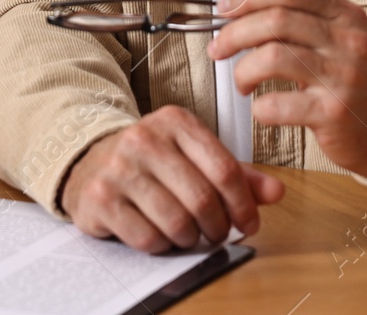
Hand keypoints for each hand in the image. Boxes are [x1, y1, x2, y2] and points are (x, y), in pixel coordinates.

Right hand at [60, 105, 284, 252]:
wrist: (90, 160)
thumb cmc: (151, 161)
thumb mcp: (193, 155)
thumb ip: (235, 173)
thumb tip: (276, 191)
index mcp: (175, 121)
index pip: (225, 169)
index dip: (243, 205)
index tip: (249, 223)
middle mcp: (144, 138)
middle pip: (203, 200)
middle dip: (218, 227)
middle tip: (217, 234)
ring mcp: (119, 167)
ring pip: (177, 223)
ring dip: (189, 239)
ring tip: (187, 233)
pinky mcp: (100, 197)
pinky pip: (147, 238)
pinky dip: (160, 246)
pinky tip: (159, 234)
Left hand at [208, 0, 366, 180]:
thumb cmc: (353, 80)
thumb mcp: (335, 35)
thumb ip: (297, 9)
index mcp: (346, 15)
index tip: (224, 8)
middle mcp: (347, 41)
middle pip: (275, 20)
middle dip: (234, 33)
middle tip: (218, 48)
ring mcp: (343, 77)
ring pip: (273, 57)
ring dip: (243, 70)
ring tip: (241, 81)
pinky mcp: (334, 113)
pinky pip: (279, 104)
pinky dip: (259, 107)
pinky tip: (262, 108)